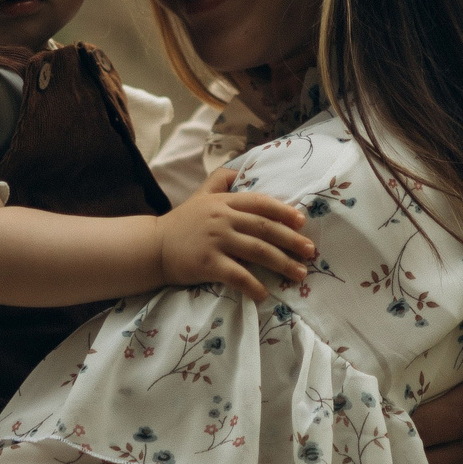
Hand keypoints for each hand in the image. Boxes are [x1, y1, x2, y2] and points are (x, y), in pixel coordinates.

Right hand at [152, 188, 311, 299]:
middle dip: (292, 241)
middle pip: (265, 228)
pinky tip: (264, 294)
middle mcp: (222, 218)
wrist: (152, 247)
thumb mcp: (199, 196)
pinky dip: (253, 285)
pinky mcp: (208, 263)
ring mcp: (216, 241)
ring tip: (299, 274)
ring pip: (257, 251)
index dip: (284, 211)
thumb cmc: (180, 223)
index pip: (260, 203)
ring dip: (282, 263)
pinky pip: (237, 275)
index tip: (302, 223)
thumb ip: (219, 181)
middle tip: (311, 252)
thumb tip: (239, 169)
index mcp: (223, 202)